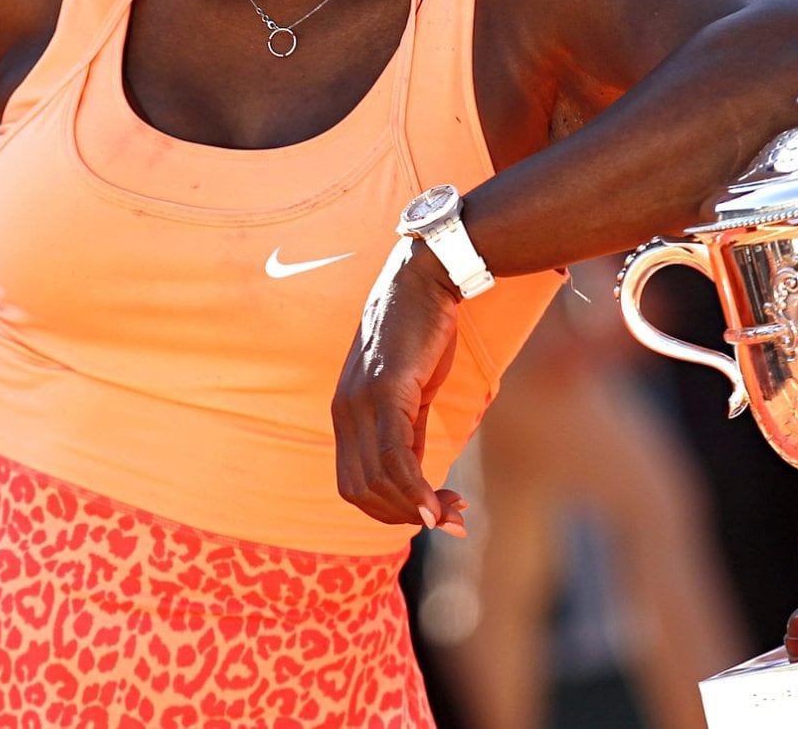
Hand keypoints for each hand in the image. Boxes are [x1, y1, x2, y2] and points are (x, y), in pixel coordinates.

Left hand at [332, 239, 470, 537]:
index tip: (432, 514)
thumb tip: (418, 483)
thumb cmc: (422, 333)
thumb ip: (407, 434)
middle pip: (361, 492)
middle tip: (449, 519)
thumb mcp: (411, 393)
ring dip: (415, 508)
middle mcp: (345, 413)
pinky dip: (415, 489)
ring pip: (378, 481)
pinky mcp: (385, 391)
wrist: (426, 279)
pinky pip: (394, 456)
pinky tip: (437, 505)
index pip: (354, 486)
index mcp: (346, 415)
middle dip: (404, 517)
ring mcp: (361, 402)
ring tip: (452, 512)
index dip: (390, 511)